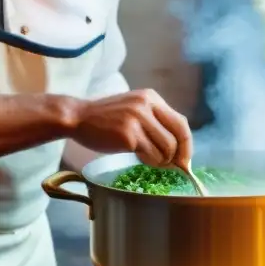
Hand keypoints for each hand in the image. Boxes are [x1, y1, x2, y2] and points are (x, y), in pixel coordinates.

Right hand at [70, 89, 192, 167]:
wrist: (77, 117)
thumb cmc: (105, 119)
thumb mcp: (133, 110)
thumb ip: (154, 122)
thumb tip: (177, 148)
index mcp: (151, 98)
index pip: (181, 122)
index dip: (186, 144)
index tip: (184, 159)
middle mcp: (147, 105)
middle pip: (178, 136)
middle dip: (179, 156)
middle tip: (174, 167)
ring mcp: (138, 119)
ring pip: (166, 148)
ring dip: (161, 160)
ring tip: (148, 159)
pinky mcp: (129, 134)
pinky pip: (151, 155)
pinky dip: (149, 161)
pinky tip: (138, 158)